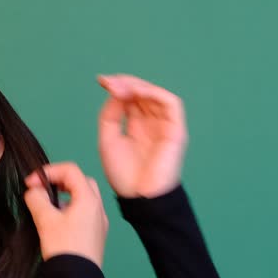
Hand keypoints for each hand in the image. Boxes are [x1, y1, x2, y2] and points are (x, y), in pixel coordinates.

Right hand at [23, 162, 109, 268]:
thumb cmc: (63, 248)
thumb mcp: (45, 220)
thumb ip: (36, 199)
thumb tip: (33, 192)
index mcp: (89, 199)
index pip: (70, 170)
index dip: (48, 172)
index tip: (31, 183)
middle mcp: (98, 208)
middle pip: (80, 181)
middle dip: (58, 181)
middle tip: (41, 190)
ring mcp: (99, 222)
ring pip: (83, 197)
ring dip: (64, 196)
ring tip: (46, 207)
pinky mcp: (96, 235)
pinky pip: (84, 213)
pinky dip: (69, 209)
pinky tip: (57, 222)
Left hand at [96, 73, 188, 198]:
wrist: (139, 197)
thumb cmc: (124, 175)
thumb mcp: (108, 139)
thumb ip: (110, 115)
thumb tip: (115, 92)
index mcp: (137, 126)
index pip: (131, 98)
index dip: (118, 86)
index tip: (101, 81)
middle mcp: (152, 123)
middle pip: (142, 93)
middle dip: (125, 83)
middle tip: (108, 82)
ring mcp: (165, 126)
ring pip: (156, 95)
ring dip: (138, 86)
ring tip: (120, 87)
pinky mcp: (176, 130)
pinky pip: (171, 103)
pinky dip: (154, 93)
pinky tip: (137, 93)